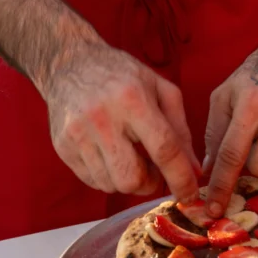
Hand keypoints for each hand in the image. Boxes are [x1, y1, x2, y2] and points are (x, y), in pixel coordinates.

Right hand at [45, 40, 199, 201]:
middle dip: (150, 183)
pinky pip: (92, 181)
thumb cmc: (121, 74)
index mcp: (132, 98)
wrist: (69, 63)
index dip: (181, 177)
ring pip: (111, 185)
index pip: (163, 148)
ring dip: (129, 180)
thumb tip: (194, 170)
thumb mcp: (159, 88)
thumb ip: (180, 129)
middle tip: (154, 169)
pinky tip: (111, 155)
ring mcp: (77, 134)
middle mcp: (102, 118)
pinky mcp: (62, 147)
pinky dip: (108, 177)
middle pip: (132, 178)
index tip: (191, 195)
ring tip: (130, 156)